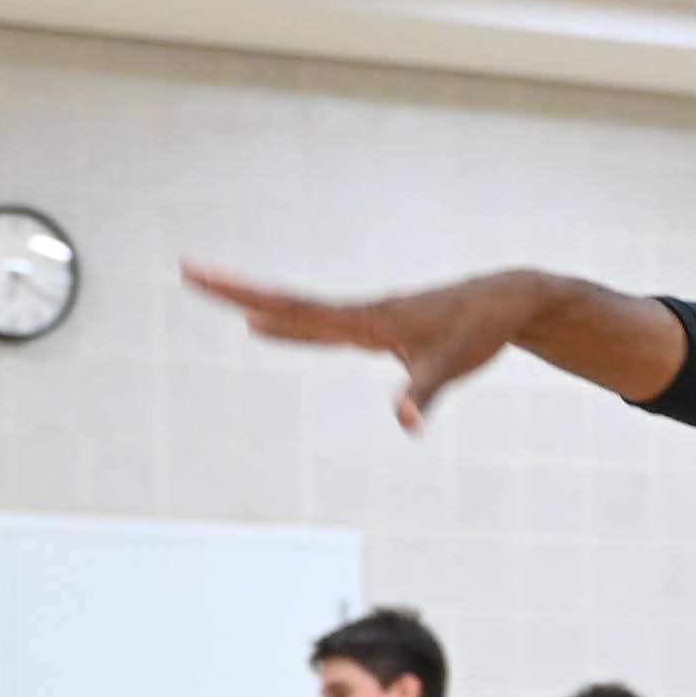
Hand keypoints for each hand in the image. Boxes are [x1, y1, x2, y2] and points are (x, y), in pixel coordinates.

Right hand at [188, 262, 552, 435]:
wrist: (507, 301)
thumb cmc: (480, 329)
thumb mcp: (454, 364)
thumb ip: (424, 393)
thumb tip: (405, 424)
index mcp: (366, 318)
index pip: (294, 308)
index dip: (246, 295)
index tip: (204, 275)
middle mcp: (359, 313)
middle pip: (287, 303)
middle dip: (237, 291)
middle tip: (188, 272)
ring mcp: (366, 319)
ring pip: (301, 313)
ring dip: (259, 307)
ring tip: (219, 304)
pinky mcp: (378, 327)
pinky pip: (321, 325)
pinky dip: (289, 326)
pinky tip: (270, 328)